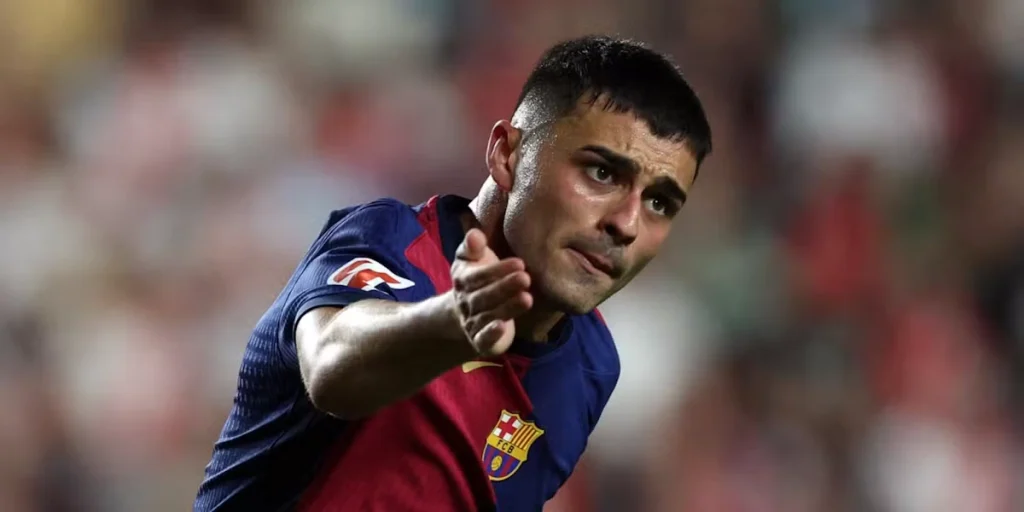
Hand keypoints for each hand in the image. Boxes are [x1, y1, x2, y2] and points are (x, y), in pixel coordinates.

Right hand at [449, 229, 532, 355]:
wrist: (466, 314)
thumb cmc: (477, 280)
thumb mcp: (471, 260)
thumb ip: (472, 247)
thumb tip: (474, 234)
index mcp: (464, 280)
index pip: (479, 276)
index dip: (497, 270)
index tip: (519, 263)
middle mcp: (467, 303)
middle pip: (485, 296)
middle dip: (505, 287)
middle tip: (525, 278)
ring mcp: (473, 322)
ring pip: (489, 315)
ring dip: (507, 308)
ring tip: (527, 298)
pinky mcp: (481, 341)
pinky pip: (483, 339)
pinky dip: (491, 334)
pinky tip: (502, 327)